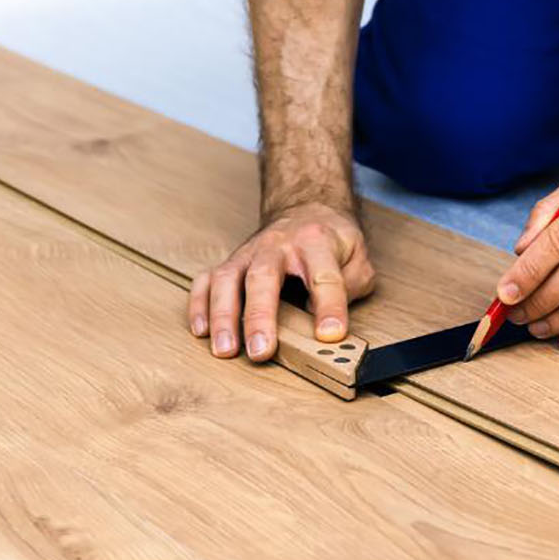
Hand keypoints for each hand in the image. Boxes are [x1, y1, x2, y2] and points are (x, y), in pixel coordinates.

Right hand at [188, 202, 375, 361]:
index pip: (325, 276)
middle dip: (260, 316)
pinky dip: (200, 305)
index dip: (329, 307)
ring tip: (225, 349)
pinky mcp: (231, 262)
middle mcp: (278, 245)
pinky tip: (202, 331)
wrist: (306, 208)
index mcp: (316, 242)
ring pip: (228, 279)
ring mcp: (249, 252)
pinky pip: (207, 280)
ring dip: (223, 316)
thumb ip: (351, 286)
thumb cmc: (331, 239)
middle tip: (260, 351)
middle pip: (264, 276)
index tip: (329, 334)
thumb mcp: (358, 255)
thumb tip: (326, 320)